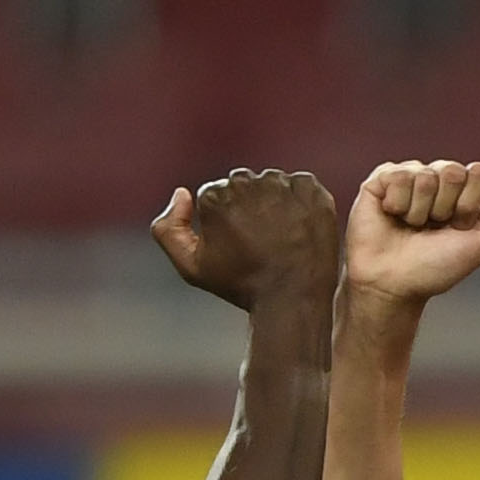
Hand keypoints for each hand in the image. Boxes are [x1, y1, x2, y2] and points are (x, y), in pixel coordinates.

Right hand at [151, 168, 340, 311]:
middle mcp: (247, 182)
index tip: (237, 246)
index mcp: (215, 195)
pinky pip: (300, 186)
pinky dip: (299, 202)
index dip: (224, 223)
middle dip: (247, 207)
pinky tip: (297, 228)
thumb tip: (182, 193)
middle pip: (242, 184)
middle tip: (259, 242)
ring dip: (273, 202)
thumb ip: (167, 229)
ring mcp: (282, 184)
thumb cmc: (240, 284)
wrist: (292, 297)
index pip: (214, 196)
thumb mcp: (190, 266)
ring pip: (271, 183)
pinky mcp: (311, 189)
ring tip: (279, 237)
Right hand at [345, 157, 479, 308]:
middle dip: (445, 208)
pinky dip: (397, 204)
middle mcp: (438, 178)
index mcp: (465, 190)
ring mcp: (410, 176)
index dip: (470, 205)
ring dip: (420, 212)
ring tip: (410, 227)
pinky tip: (392, 216)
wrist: (393, 286)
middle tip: (432, 229)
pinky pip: (399, 176)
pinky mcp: (382, 179)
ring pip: (426, 176)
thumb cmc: (437, 267)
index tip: (458, 229)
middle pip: (454, 171)